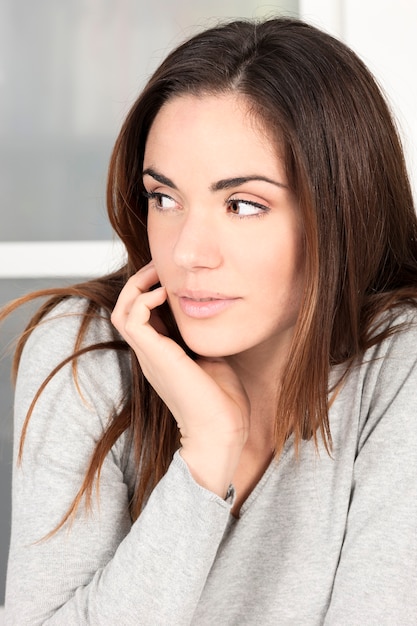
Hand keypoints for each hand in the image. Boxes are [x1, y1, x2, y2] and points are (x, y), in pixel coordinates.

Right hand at [111, 263, 249, 496]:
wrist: (222, 430)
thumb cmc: (222, 401)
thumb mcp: (212, 358)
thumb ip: (204, 338)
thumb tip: (212, 315)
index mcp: (162, 354)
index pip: (142, 316)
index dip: (151, 291)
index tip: (170, 276)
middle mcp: (150, 354)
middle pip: (125, 310)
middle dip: (140, 283)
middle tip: (159, 269)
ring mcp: (150, 355)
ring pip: (122, 312)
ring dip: (137, 288)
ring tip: (158, 277)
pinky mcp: (155, 356)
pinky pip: (132, 319)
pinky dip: (143, 300)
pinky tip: (165, 294)